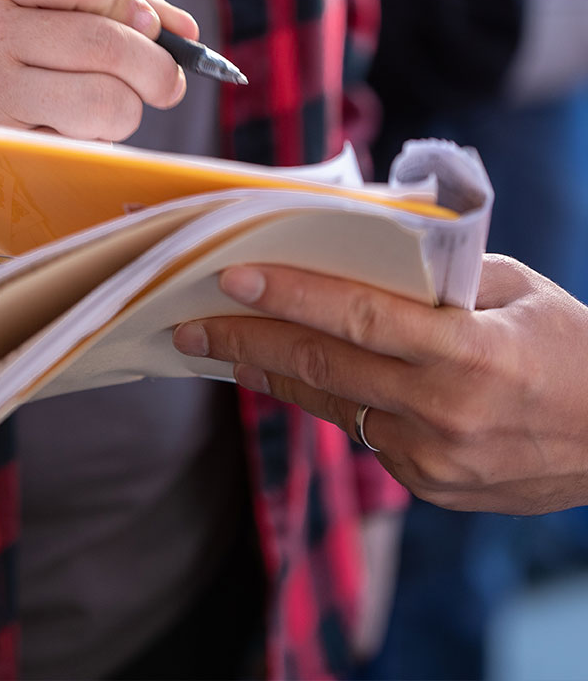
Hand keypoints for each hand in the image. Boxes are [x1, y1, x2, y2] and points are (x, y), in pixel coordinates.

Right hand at [0, 0, 191, 140]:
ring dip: (128, 109)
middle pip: (104, 40)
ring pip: (105, 98)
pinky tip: (74, 132)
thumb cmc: (9, 56)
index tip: (144, 26)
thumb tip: (185, 31)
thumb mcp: (44, 12)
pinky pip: (87, 142)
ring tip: (108, 108)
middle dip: (156, 67)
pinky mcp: (0, 142)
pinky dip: (99, 141)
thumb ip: (118, 7)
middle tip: (163, 83)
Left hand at [172, 255, 587, 514]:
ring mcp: (436, 459)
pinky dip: (323, 398)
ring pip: (331, 403)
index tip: (231, 276)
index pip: (361, 316)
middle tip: (189, 321)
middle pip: (325, 366)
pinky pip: (362, 431)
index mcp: (474, 353)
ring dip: (269, 371)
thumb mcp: (514, 290)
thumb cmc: (570, 347)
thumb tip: (353, 253)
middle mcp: (448, 412)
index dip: (290, 295)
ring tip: (217, 346)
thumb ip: (436, 275)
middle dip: (248, 339)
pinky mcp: (429, 485)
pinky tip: (287, 373)